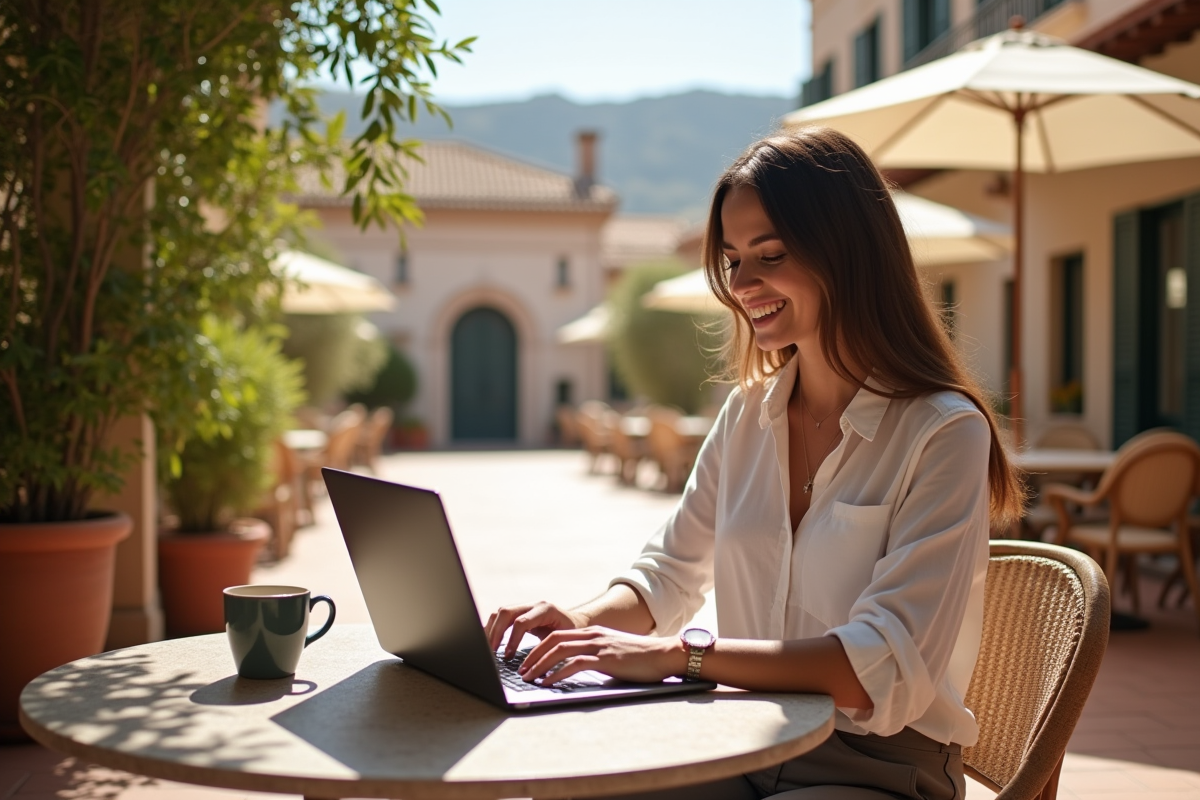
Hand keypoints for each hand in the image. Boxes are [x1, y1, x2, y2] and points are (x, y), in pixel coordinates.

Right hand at [485, 601, 587, 657]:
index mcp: (545, 610)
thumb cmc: (573, 634)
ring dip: (491, 630)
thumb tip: (534, 669)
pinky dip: (493, 628)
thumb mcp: (563, 641)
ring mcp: (525, 606)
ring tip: (488, 648)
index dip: (512, 639)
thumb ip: (549, 650)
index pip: (521, 622)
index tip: (507, 656)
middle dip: (496, 632)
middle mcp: (533, 604)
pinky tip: (489, 641)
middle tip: (491, 652)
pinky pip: (501, 616)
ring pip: (501, 612)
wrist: (578, 622)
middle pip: (506, 612)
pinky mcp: (520, 612)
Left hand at [517, 626, 686, 684]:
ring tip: (528, 677)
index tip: (526, 661)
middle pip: (553, 640)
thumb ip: (595, 658)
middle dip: (533, 655)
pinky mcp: (606, 659)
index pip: (557, 636)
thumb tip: (576, 670)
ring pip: (560, 650)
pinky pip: (575, 664)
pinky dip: (557, 673)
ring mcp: (599, 646)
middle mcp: (593, 636)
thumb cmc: (641, 660)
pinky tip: (548, 683)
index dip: (538, 647)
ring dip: (540, 664)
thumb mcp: (613, 654)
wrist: (665, 655)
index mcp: (593, 633)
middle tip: (520, 670)